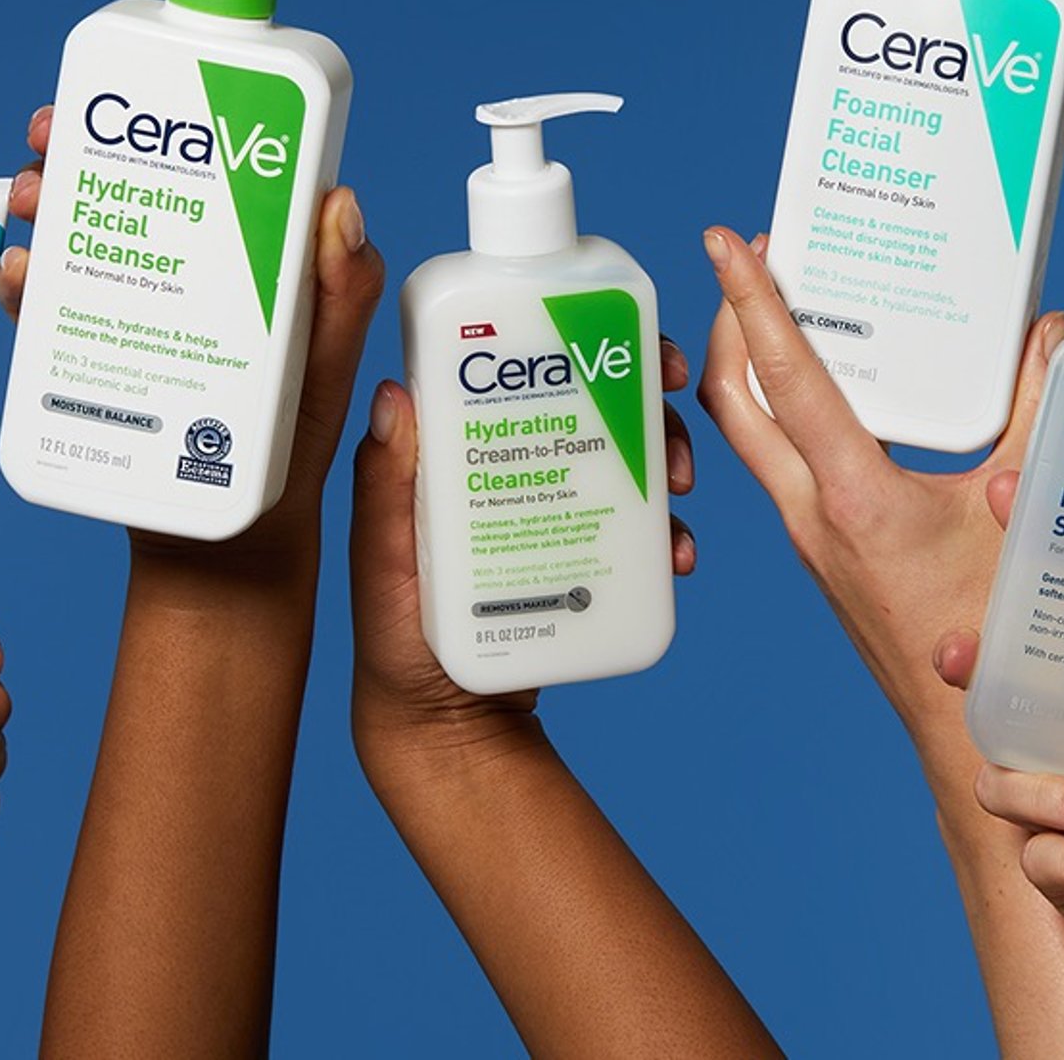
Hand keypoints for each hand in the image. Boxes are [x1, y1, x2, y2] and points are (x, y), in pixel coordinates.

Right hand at [0, 104, 385, 585]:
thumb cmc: (292, 449)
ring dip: (43, 201)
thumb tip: (339, 200)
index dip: (169, 117)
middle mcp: (184, 269)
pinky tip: (17, 269)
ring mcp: (135, 309)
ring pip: (80, 233)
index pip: (205, 164)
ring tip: (29, 200)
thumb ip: (344, 294)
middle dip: (78, 149)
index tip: (137, 95)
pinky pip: (50, 305)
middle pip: (126, 185)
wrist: (224, 542)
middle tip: (49, 139)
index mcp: (246, 256)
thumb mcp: (326, 368)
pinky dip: (23, 279)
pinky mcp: (93, 354)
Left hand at [349, 340, 695, 764]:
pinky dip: (667, 532)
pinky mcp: (580, 557)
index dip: (581, 337)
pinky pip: (636, 531)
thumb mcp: (383, 564)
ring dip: (665, 457)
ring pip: (622, 457)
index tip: (630, 339)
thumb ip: (384, 490)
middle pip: (590, 401)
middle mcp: (511, 465)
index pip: (523, 365)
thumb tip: (394, 394)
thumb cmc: (394, 641)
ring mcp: (550, 509)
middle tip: (670, 417)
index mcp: (460, 448)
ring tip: (679, 490)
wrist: (444, 726)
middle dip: (645, 398)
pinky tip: (679, 554)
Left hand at [697, 227, 1062, 734]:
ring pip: (751, 435)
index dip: (751, 301)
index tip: (725, 243)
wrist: (972, 741)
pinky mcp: (821, 549)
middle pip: (734, 401)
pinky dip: (788, 411)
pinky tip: (839, 387)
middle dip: (731, 320)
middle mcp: (810, 514)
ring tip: (794, 306)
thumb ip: (1036, 413)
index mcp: (853, 497)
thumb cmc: (1005, 639)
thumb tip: (1048, 330)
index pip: (782, 377)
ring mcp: (807, 535)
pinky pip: (782, 463)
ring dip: (754, 367)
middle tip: (759, 261)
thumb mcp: (1027, 515)